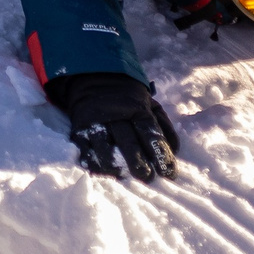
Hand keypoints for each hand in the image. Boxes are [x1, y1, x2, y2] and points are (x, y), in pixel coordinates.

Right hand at [60, 73, 179, 181]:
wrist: (93, 75)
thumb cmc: (128, 98)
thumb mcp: (149, 103)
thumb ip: (164, 126)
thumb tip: (174, 150)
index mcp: (137, 107)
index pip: (150, 133)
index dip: (160, 154)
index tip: (169, 173)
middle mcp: (116, 114)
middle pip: (128, 142)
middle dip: (139, 164)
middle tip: (147, 178)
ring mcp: (95, 121)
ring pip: (104, 149)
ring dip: (116, 167)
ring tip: (124, 175)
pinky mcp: (79, 129)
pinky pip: (85, 151)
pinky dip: (95, 164)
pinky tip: (105, 171)